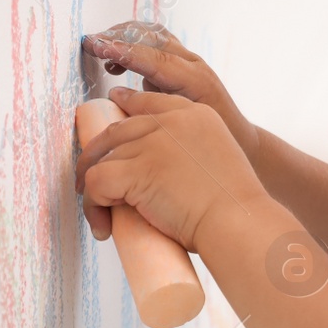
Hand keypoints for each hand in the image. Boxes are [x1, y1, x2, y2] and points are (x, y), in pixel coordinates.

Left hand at [74, 88, 264, 252]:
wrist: (238, 222)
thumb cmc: (235, 206)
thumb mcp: (218, 158)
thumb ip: (191, 151)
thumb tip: (160, 171)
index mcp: (196, 114)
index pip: (149, 102)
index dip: (126, 107)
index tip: (112, 113)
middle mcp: (172, 121)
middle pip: (117, 128)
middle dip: (96, 153)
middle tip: (89, 179)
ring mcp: (152, 143)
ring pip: (102, 159)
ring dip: (95, 190)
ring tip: (102, 215)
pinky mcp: (135, 169)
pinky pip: (96, 183)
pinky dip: (94, 207)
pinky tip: (104, 225)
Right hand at [82, 22, 258, 151]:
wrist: (239, 139)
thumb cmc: (213, 141)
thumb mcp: (181, 130)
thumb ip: (151, 114)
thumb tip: (116, 100)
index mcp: (194, 81)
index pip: (154, 58)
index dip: (124, 51)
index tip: (97, 47)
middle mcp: (193, 65)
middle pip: (153, 37)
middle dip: (119, 36)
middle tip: (90, 43)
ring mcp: (190, 61)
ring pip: (154, 35)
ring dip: (124, 36)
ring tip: (99, 49)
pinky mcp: (183, 63)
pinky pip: (156, 43)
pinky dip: (133, 45)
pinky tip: (116, 63)